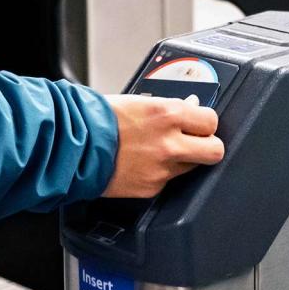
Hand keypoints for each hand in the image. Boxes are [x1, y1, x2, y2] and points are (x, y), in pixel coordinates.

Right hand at [102, 95, 224, 198]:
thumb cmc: (99, 119)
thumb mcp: (138, 101)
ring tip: (163, 151)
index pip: (211, 120)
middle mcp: (170, 143)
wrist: (73, 146)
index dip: (205, 122)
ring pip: (193, 167)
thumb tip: (190, 107)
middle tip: (197, 141)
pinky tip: (145, 163)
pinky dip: (161, 173)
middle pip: (215, 150)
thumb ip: (168, 107)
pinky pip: (169, 180)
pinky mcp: (152, 187)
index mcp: (168, 114)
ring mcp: (162, 169)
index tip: (199, 122)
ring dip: (184, 159)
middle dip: (208, 145)